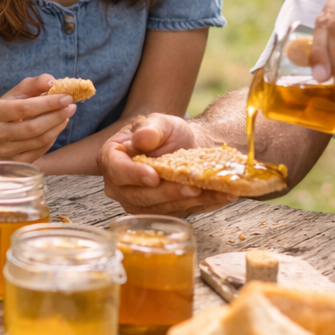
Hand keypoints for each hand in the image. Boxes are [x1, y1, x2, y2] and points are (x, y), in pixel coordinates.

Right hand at [0, 75, 76, 162]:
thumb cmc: (0, 112)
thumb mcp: (11, 95)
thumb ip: (33, 84)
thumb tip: (53, 82)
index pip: (25, 108)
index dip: (49, 103)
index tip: (67, 96)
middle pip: (35, 127)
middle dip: (57, 115)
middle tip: (71, 106)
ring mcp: (5, 152)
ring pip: (40, 140)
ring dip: (58, 127)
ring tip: (66, 115)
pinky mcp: (14, 163)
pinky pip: (40, 151)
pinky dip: (52, 138)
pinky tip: (56, 128)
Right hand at [99, 113, 234, 215]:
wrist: (183, 146)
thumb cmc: (166, 134)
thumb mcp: (160, 122)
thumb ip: (150, 129)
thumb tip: (141, 139)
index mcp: (113, 159)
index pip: (117, 171)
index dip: (134, 175)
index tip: (154, 176)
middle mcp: (121, 187)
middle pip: (140, 196)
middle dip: (168, 193)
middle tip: (191, 187)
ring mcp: (139, 203)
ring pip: (161, 208)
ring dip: (189, 202)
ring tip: (213, 191)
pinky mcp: (161, 212)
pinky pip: (181, 212)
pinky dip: (204, 204)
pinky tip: (222, 196)